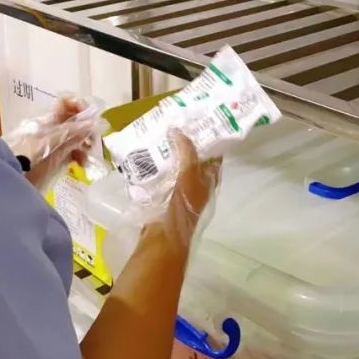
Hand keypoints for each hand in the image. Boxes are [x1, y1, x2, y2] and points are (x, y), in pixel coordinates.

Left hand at [6, 97, 99, 189]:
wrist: (14, 177)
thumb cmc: (30, 156)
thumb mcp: (51, 143)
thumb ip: (71, 133)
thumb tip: (92, 123)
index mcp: (49, 119)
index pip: (65, 102)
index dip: (78, 104)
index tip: (89, 118)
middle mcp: (53, 127)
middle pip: (74, 120)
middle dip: (87, 128)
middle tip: (93, 141)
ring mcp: (54, 143)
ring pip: (75, 136)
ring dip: (85, 143)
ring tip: (87, 156)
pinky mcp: (55, 157)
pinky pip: (71, 151)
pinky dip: (79, 155)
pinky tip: (81, 164)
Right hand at [162, 131, 220, 250]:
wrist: (165, 235)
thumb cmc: (183, 203)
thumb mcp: (189, 173)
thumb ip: (187, 152)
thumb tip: (177, 130)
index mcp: (209, 179)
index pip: (213, 155)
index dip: (207, 139)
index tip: (196, 123)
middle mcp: (197, 185)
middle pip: (193, 159)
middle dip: (183, 144)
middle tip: (172, 125)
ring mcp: (180, 191)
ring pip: (176, 167)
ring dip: (168, 154)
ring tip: (156, 136)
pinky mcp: (164, 197)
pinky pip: (161, 177)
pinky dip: (156, 167)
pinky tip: (145, 156)